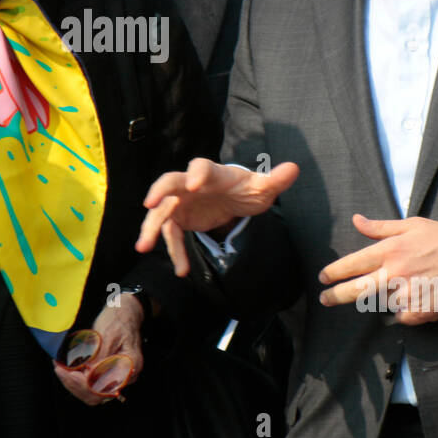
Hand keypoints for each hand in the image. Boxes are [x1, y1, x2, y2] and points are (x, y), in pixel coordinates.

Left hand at [53, 297, 144, 405]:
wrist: (124, 310)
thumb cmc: (119, 318)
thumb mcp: (109, 333)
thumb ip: (101, 355)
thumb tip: (89, 373)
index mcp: (130, 366)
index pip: (105, 387)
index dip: (84, 383)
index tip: (69, 371)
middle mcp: (125, 376)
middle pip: (97, 395)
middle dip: (75, 385)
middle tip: (60, 370)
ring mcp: (116, 376)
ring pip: (91, 393)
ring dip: (73, 384)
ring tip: (60, 369)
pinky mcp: (107, 374)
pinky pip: (90, 386)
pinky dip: (76, 380)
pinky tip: (66, 369)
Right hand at [135, 158, 299, 276]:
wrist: (233, 199)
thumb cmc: (246, 189)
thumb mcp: (262, 187)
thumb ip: (276, 180)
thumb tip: (294, 168)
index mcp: (211, 172)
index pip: (201, 167)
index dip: (196, 173)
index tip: (194, 184)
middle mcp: (190, 184)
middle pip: (169, 183)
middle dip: (158, 192)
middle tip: (149, 205)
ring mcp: (181, 201)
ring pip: (162, 213)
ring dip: (152, 229)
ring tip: (143, 248)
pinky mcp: (180, 219)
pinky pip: (172, 236)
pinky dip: (175, 252)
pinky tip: (181, 271)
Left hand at [316, 214, 437, 324]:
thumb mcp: (411, 225)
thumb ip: (380, 227)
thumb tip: (356, 220)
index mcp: (390, 251)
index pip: (352, 264)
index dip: (333, 272)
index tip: (323, 277)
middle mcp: (395, 274)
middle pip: (356, 290)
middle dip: (335, 296)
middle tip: (324, 299)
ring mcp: (408, 295)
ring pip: (379, 305)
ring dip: (376, 301)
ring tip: (382, 294)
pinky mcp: (422, 311)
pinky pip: (400, 318)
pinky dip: (399, 313)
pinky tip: (404, 305)